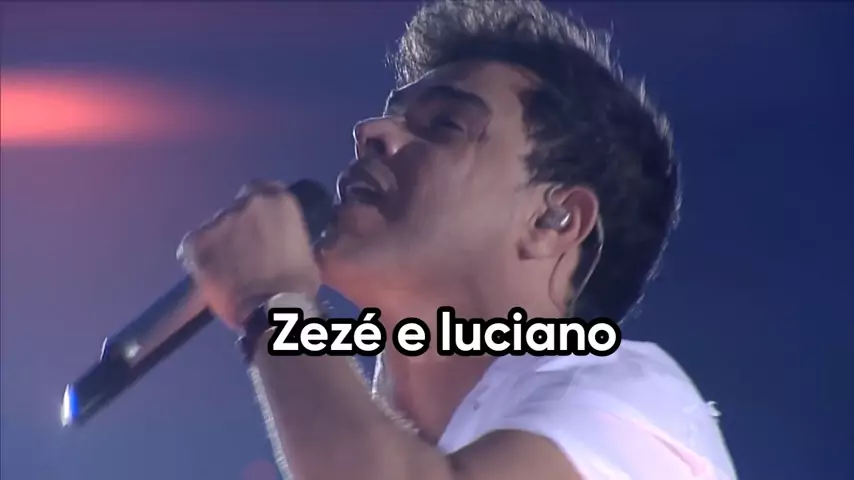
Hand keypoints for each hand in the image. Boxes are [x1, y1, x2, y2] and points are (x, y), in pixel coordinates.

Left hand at [177, 180, 320, 329]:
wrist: (271, 308)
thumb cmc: (298, 284)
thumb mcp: (303, 250)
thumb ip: (286, 236)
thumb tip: (279, 242)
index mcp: (277, 201)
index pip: (263, 188)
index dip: (260, 208)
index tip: (261, 222)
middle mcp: (246, 203)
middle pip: (237, 208)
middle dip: (240, 226)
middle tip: (245, 250)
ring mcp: (218, 221)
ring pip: (215, 227)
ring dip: (221, 242)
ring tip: (227, 267)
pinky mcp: (196, 242)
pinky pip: (195, 246)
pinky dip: (201, 257)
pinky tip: (211, 274)